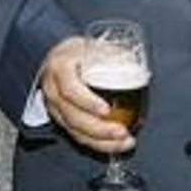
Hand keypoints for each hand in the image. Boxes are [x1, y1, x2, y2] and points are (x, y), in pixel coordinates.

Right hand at [40, 37, 134, 153]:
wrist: (58, 57)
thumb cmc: (78, 51)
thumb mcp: (93, 45)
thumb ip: (113, 54)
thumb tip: (137, 65)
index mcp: (60, 68)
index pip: (70, 89)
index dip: (88, 102)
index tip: (106, 110)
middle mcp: (53, 90)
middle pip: (73, 116)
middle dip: (99, 129)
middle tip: (121, 132)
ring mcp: (54, 107)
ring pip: (74, 131)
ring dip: (101, 141)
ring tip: (124, 142)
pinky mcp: (60, 119)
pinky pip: (77, 136)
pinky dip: (96, 143)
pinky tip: (114, 145)